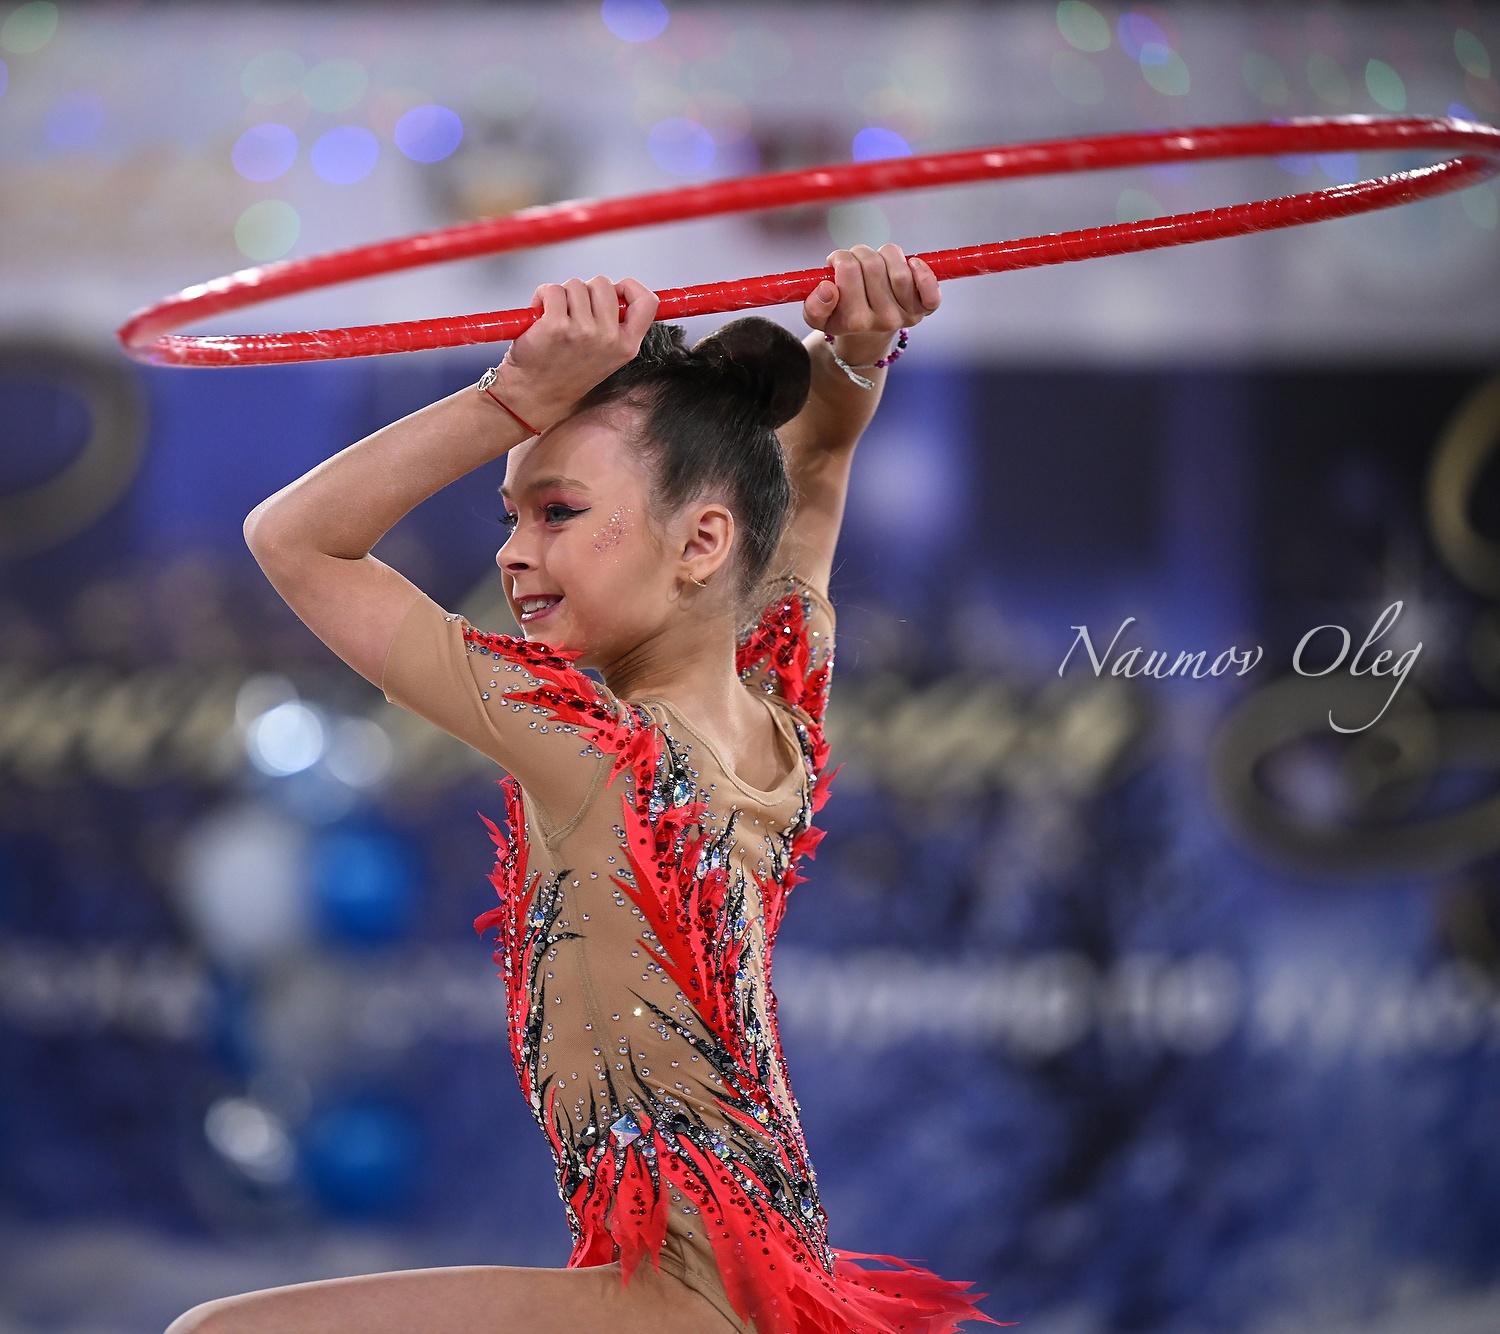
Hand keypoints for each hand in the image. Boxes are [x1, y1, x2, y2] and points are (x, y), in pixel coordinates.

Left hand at [486, 275, 658, 430]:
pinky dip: (542, 296)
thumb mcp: (605, 355)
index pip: (647, 302)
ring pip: (575, 285)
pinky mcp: (556, 326)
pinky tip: (539, 315)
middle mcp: (608, 338)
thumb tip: (614, 291)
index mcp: (626, 345)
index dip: (630, 287)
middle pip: (603, 284)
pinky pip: (552, 290)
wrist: (534, 395)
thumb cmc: (564, 373)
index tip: (615, 289)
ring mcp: (583, 331)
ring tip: (553, 317)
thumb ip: (616, 326)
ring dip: (561, 295)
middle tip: (573, 311)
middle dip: (584, 291)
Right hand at [802, 243, 939, 348]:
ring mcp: (906, 315)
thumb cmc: (841, 316)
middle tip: (854, 264)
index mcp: (854, 321)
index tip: (836, 265)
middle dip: (859, 254)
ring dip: (885, 255)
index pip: (848, 270)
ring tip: (875, 265)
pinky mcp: (925, 309)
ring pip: (898, 267)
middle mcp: (883, 320)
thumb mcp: (819, 317)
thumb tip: (828, 288)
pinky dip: (923, 272)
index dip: (839, 259)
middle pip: (873, 263)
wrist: (866, 336)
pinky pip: (931, 289)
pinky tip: (912, 264)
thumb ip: (814, 305)